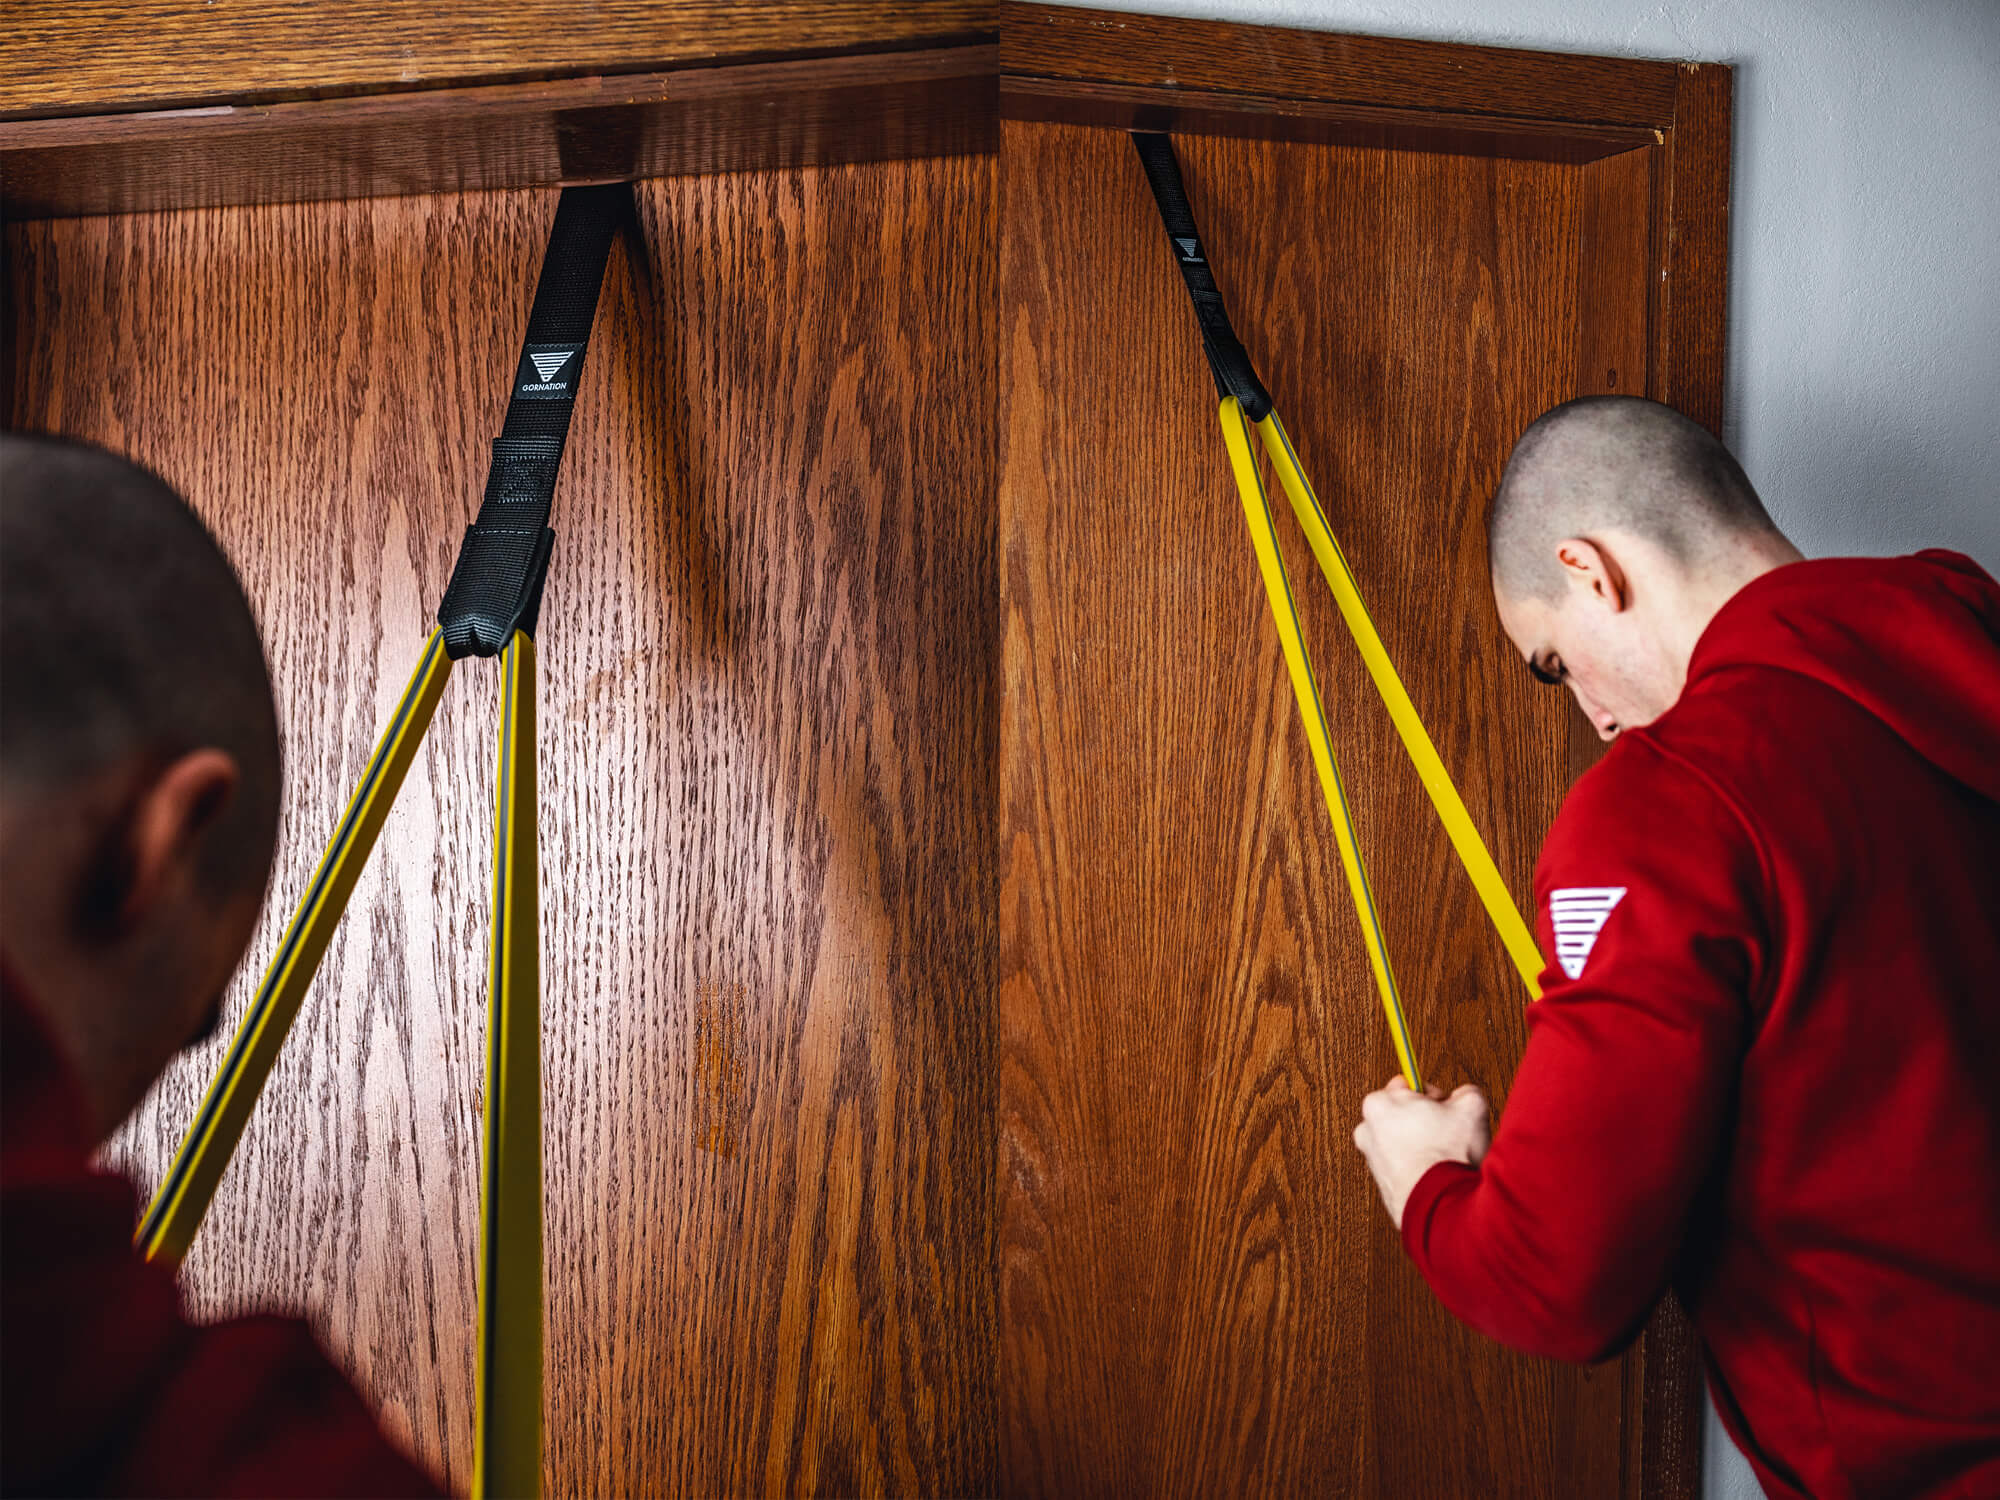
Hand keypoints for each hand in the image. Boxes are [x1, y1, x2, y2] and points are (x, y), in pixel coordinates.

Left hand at [1352, 1076, 1490, 1229]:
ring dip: (1422, 1146)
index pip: (1406, 1086)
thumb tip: (1464, 1098)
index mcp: (1378, 1105)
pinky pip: (1404, 1167)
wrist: (1442, 1206)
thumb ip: (1464, 1093)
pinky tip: (1437, 1173)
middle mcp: (1367, 1132)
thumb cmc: (1448, 1156)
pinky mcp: (1383, 1186)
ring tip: (1444, 1156)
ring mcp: (1372, 1161)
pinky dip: (1419, 1168)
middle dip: (1425, 1121)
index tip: (1445, 1108)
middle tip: (1447, 1132)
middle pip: (1401, 1115)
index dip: (1432, 1097)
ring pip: (1403, 1142)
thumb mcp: (1470, 1108)